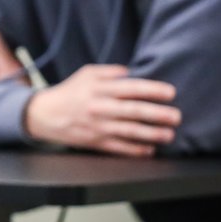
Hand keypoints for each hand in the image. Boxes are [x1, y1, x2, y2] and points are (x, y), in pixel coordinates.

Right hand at [24, 64, 179, 156]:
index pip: (129, 88)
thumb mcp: (86, 74)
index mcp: (98, 89)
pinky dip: (135, 150)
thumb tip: (132, 72)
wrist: (45, 115)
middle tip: (176, 116)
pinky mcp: (95, 142)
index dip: (151, 90)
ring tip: (169, 134)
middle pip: (132, 111)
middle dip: (157, 114)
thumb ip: (110, 71)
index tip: (170, 93)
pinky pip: (118, 148)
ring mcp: (97, 127)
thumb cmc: (70, 92)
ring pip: (128, 131)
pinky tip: (149, 149)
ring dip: (151, 134)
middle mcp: (99, 108)